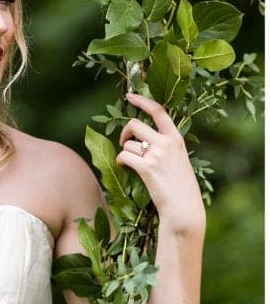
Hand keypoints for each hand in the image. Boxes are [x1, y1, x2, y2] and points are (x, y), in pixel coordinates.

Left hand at [116, 92, 204, 235]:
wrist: (183, 207)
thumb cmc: (180, 186)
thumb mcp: (178, 159)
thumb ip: (165, 146)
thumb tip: (141, 138)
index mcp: (176, 138)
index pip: (159, 111)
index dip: (142, 101)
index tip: (129, 96)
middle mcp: (167, 143)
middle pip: (135, 124)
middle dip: (125, 132)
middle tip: (124, 142)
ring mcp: (156, 154)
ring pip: (127, 144)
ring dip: (125, 153)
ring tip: (132, 164)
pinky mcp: (146, 167)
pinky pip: (123, 156)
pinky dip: (120, 162)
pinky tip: (126, 168)